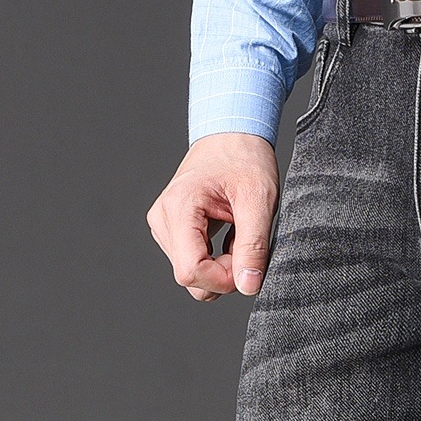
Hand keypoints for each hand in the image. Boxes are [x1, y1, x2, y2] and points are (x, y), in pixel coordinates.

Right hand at [147, 133, 280, 299]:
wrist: (232, 135)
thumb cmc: (244, 158)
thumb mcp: (258, 200)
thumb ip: (253, 245)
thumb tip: (248, 286)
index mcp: (178, 207)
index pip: (190, 271)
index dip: (222, 279)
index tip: (247, 263)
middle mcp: (162, 218)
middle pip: (189, 277)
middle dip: (223, 274)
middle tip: (246, 246)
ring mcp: (164, 225)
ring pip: (192, 274)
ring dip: (221, 267)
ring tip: (237, 234)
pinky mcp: (171, 230)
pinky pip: (193, 263)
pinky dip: (216, 259)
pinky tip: (228, 236)